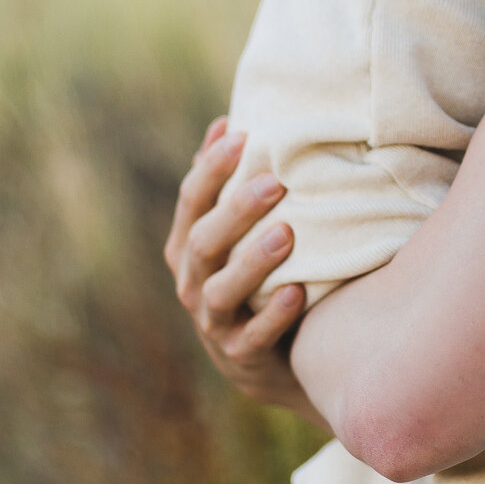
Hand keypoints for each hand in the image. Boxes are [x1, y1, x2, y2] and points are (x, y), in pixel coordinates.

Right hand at [164, 117, 325, 427]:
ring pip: (222, 291)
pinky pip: (253, 338)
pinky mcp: (240, 357)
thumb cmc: (254, 279)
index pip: (191, 201)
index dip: (211, 168)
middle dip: (236, 210)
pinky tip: (296, 292)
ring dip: (253, 261)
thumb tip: (227, 121)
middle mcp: (192, 282)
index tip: (242, 135)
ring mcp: (213, 322)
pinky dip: (273, 316)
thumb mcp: (236, 234)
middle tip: (275, 182)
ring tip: (287, 233)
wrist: (270, 362)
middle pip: (204, 242)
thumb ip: (226, 185)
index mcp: (187, 247)